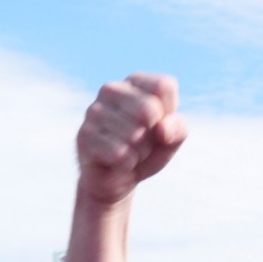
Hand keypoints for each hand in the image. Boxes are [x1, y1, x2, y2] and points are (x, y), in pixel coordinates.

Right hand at [76, 73, 186, 207]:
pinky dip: (127, 164)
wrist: (117, 179)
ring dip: (139, 152)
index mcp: (134, 82)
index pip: (164, 86)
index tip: (157, 122)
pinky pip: (119, 153)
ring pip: (135, 134)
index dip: (169, 112)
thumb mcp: (172, 139)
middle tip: (141, 141)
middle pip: (150, 109)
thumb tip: (162, 128)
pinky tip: (117, 162)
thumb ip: (178, 129)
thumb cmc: (146, 151)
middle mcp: (111, 89)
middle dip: (152, 135)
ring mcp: (94, 111)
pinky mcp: (84, 135)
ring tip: (128, 151)